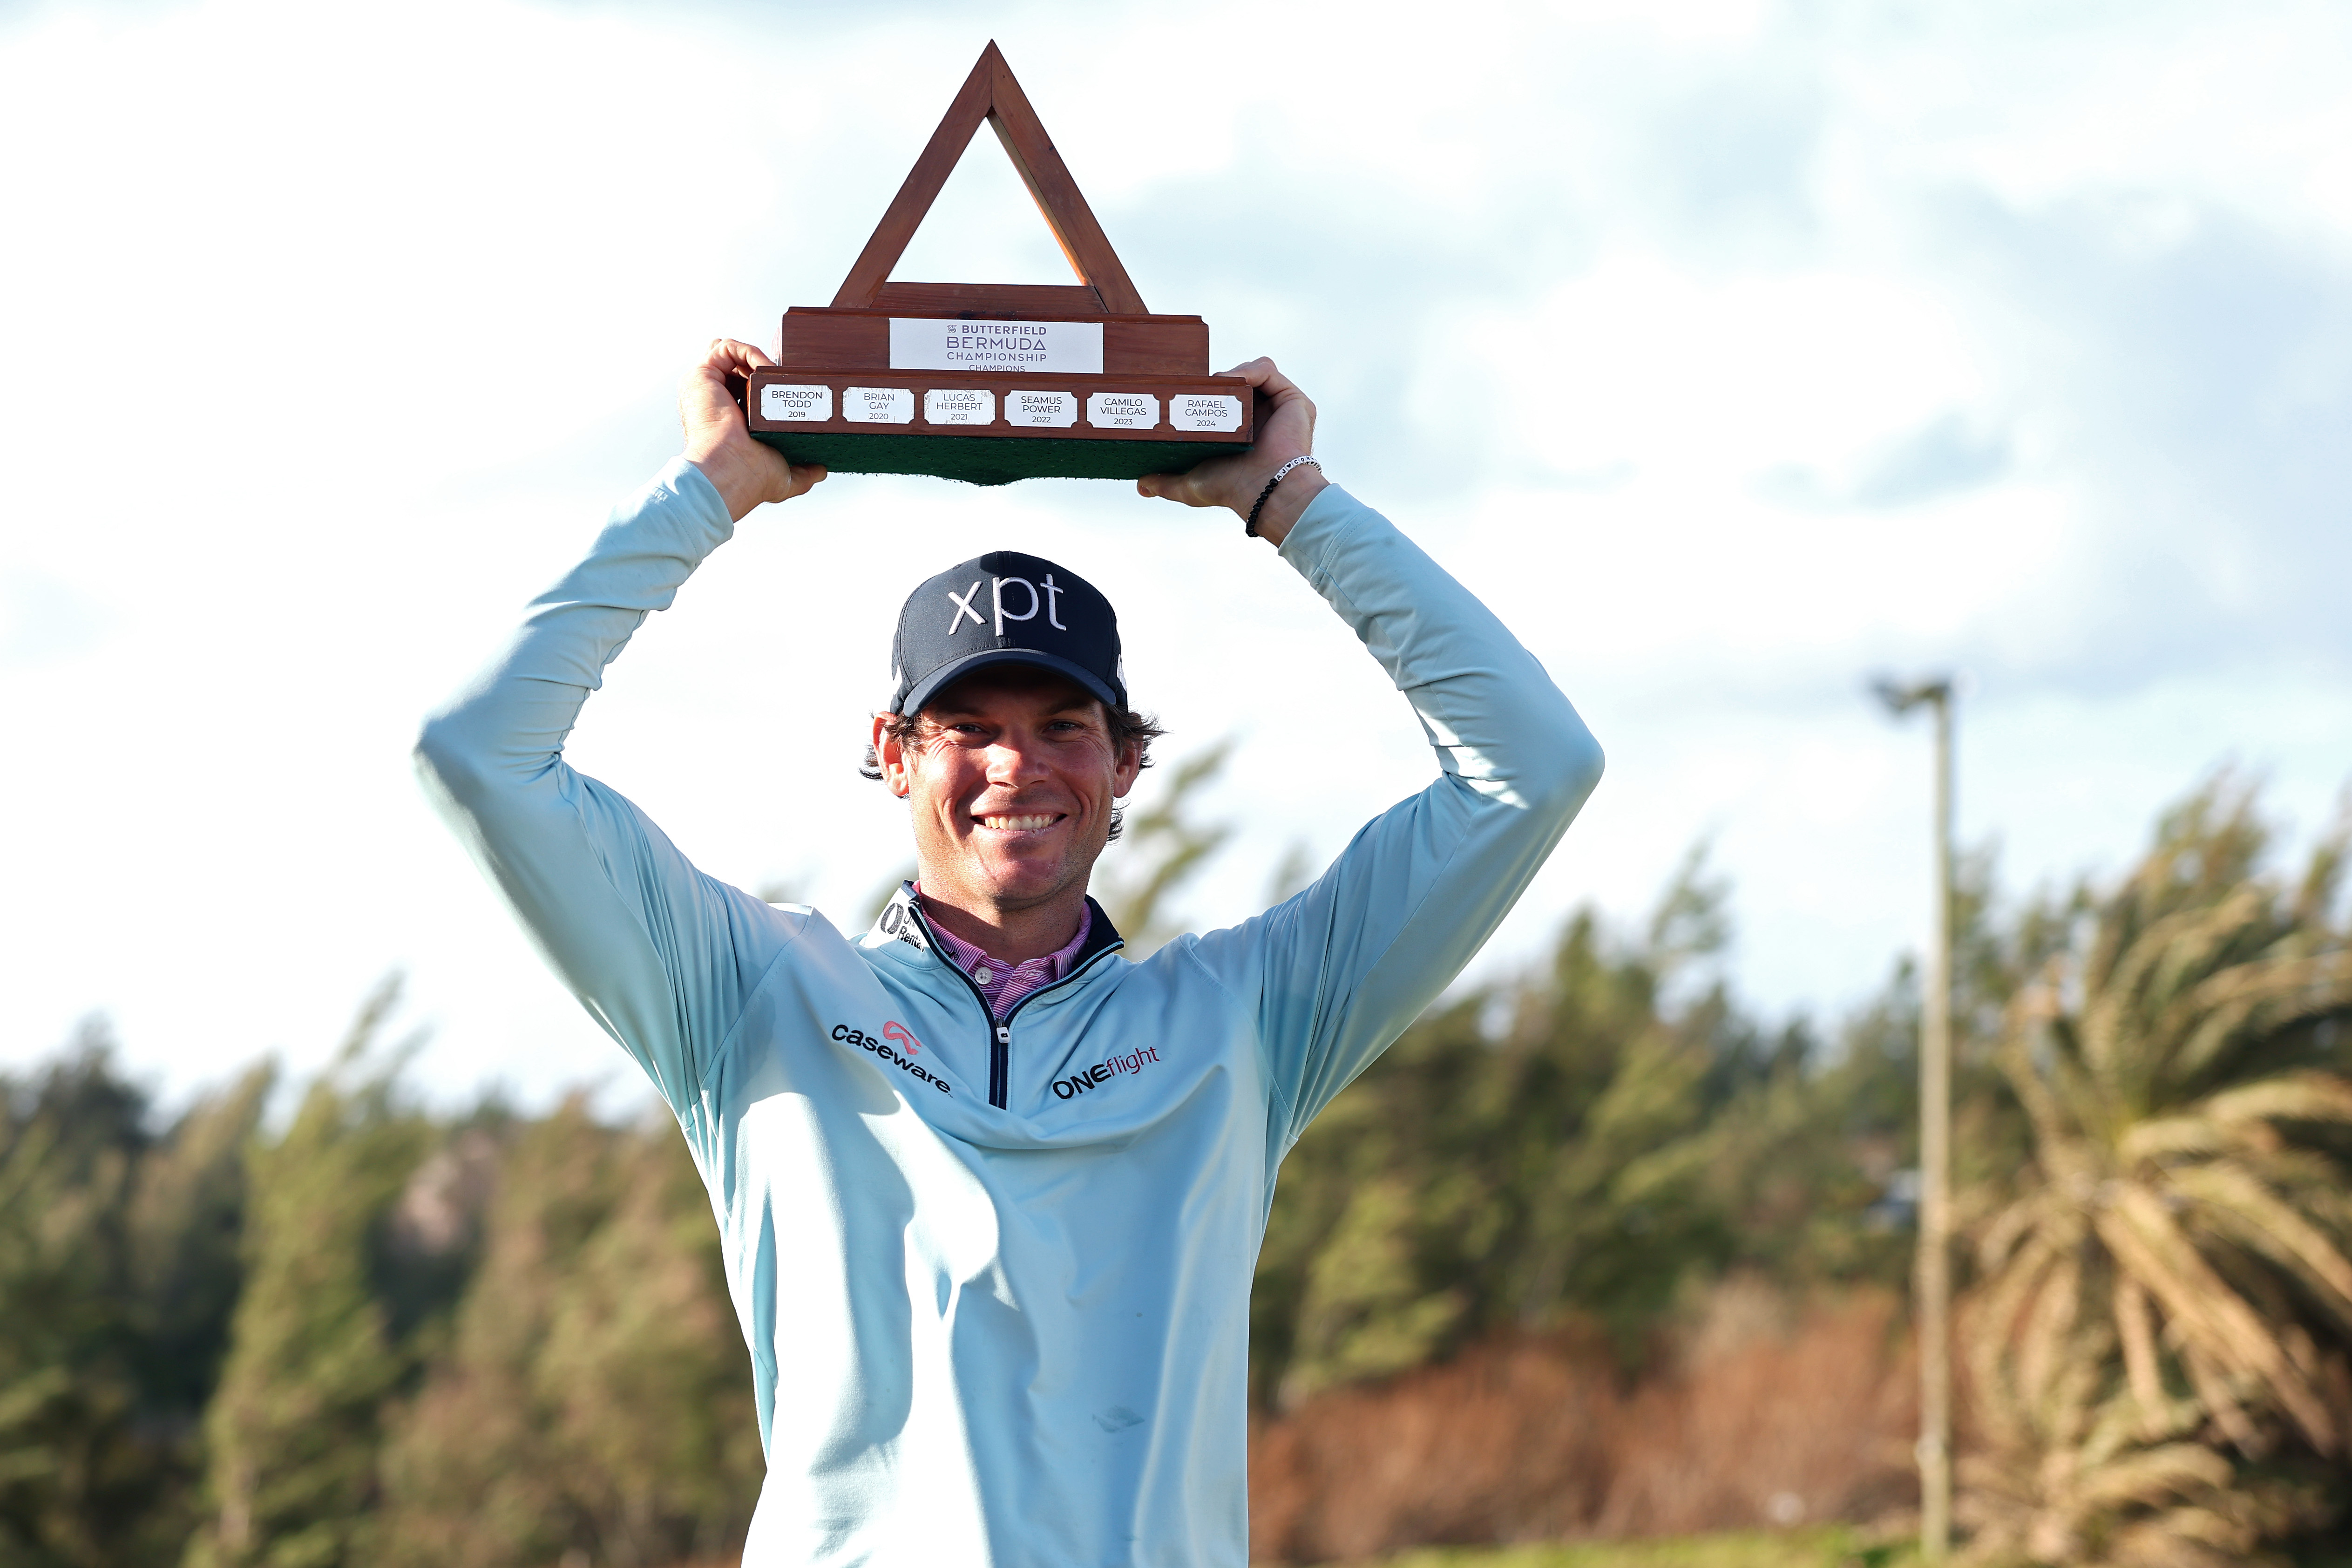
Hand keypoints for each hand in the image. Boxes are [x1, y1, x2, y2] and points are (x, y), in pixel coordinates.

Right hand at [680, 338, 826, 521]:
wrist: (730, 472)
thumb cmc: (751, 479)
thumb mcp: (785, 477)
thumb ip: (804, 473)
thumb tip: (822, 470)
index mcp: (730, 421)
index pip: (743, 390)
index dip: (765, 383)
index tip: (787, 385)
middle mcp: (716, 401)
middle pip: (734, 367)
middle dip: (759, 364)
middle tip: (784, 372)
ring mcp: (707, 387)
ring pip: (730, 354)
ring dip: (757, 357)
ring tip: (778, 372)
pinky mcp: (703, 375)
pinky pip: (726, 348)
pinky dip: (749, 352)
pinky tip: (767, 369)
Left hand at [1136, 357, 1326, 544]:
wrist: (1263, 490)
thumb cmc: (1231, 489)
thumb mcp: (1190, 484)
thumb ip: (1166, 482)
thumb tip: (1141, 486)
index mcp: (1241, 432)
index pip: (1222, 399)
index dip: (1204, 391)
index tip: (1183, 389)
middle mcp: (1261, 417)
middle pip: (1235, 382)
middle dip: (1214, 380)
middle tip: (1193, 385)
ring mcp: (1277, 406)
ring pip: (1250, 372)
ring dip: (1230, 374)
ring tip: (1212, 386)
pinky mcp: (1292, 399)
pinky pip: (1267, 370)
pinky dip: (1249, 369)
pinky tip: (1233, 380)